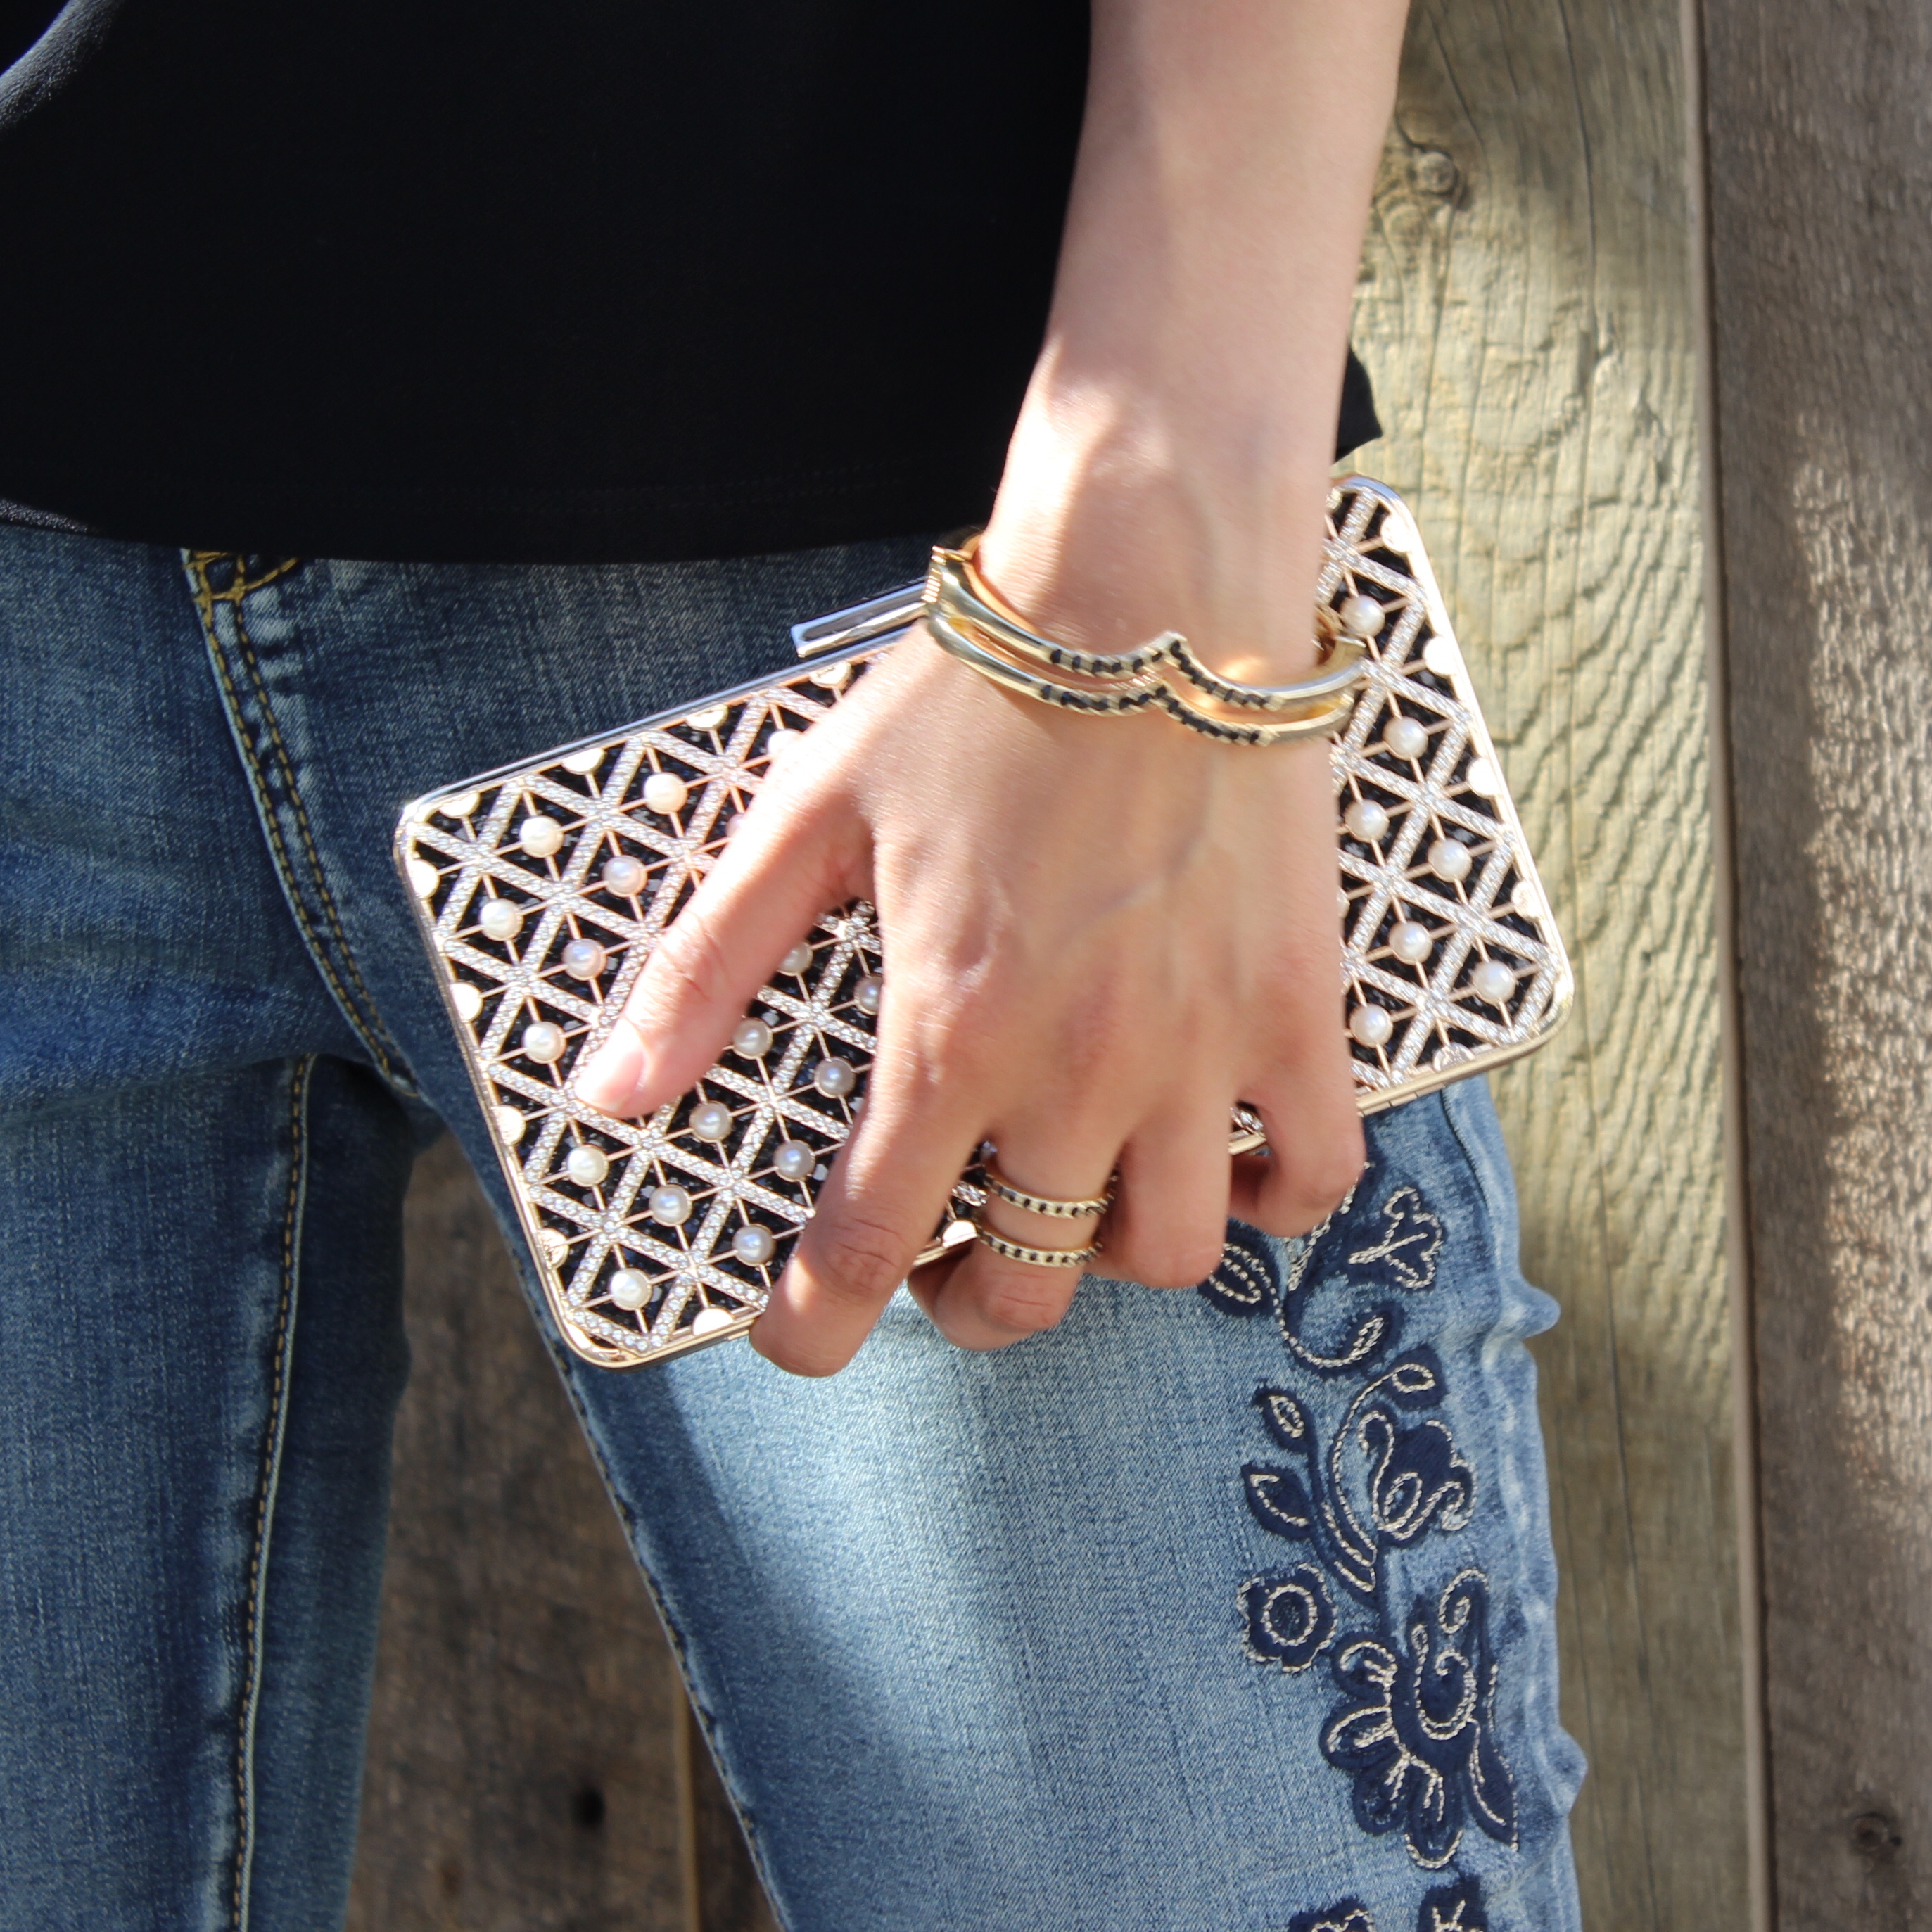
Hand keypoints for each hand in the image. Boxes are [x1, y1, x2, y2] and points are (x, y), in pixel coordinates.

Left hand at [573, 457, 1366, 1374]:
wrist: (1153, 594)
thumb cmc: (977, 694)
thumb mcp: (807, 814)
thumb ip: (706, 966)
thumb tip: (613, 1094)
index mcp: (951, 1029)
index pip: (864, 1249)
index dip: (812, 1326)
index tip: (796, 1337)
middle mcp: (1083, 1067)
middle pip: (1026, 1286)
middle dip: (964, 1300)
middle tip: (944, 1248)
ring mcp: (1206, 1049)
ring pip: (1168, 1256)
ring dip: (1107, 1256)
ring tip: (1075, 1197)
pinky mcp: (1301, 1010)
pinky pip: (1318, 1176)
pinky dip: (1274, 1200)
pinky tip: (1225, 1161)